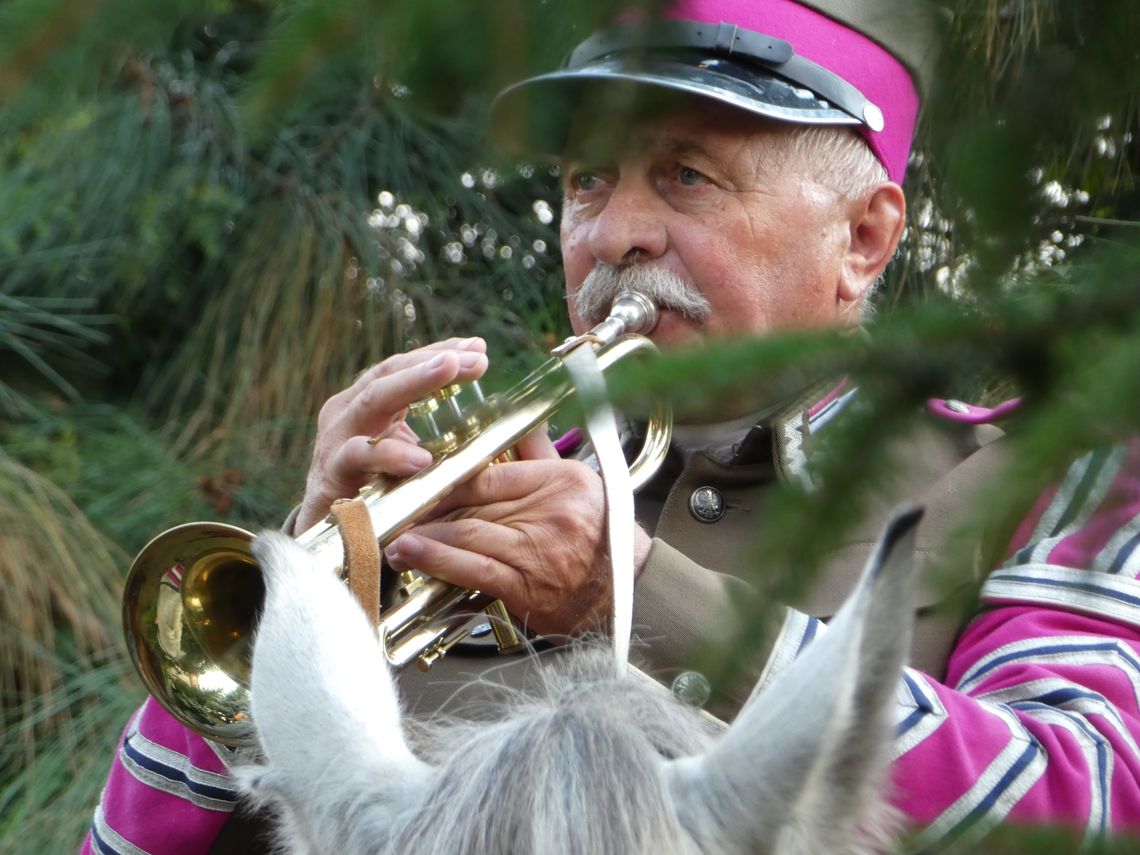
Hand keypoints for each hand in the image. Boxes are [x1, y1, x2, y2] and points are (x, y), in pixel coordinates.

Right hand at [294, 338, 488, 533]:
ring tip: (450, 371)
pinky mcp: (331, 473)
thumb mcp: (406, 451)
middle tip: (474, 357)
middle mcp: (348, 411)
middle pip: (390, 372)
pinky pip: (358, 457)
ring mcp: (336, 438)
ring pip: (372, 399)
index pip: (403, 366)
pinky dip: (390, 456)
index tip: (477, 346)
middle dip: (432, 361)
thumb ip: (435, 428)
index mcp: (366, 402)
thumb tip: (479, 409)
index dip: (439, 353)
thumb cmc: (374, 488)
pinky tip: (421, 459)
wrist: (329, 536)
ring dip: (413, 382)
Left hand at [382, 431, 652, 636]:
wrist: (627, 591)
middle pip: (473, 502)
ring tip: (392, 531)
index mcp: (559, 480)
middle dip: (427, 505)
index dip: (446, 476)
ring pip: (468, 533)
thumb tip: (515, 416)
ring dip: (423, 533)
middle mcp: (549, 512)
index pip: (489, 472)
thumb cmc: (599, 536)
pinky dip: (438, 561)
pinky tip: (412, 554)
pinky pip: (474, 569)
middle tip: (391, 504)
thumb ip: (537, 452)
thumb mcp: (577, 483)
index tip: (417, 478)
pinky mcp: (526, 586)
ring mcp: (537, 550)